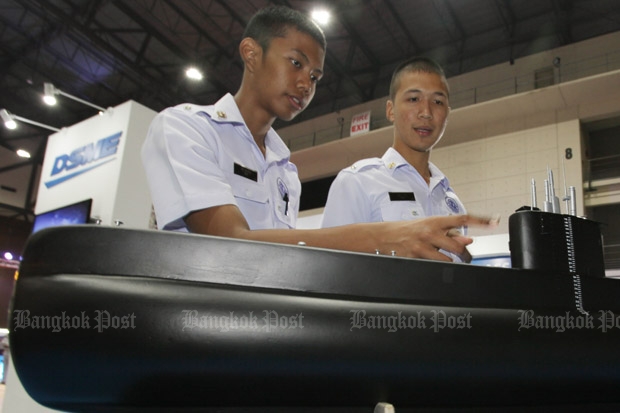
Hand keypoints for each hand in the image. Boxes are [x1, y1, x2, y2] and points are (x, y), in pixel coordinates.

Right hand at [382, 214, 498, 260]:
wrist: (383, 236)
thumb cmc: (407, 230)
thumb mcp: (428, 226)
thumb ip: (448, 233)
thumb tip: (468, 239)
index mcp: (435, 221)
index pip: (463, 218)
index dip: (481, 220)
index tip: (495, 221)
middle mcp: (431, 232)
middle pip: (458, 246)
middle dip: (466, 255)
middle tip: (467, 259)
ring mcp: (423, 245)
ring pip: (448, 259)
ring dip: (452, 263)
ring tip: (448, 261)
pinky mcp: (416, 257)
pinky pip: (434, 265)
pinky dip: (436, 265)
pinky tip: (430, 262)